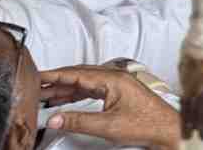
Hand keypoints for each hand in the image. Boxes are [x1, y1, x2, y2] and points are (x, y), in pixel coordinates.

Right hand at [41, 66, 182, 149]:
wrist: (167, 128)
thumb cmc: (145, 124)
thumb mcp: (107, 126)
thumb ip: (78, 121)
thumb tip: (55, 119)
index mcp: (113, 79)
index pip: (78, 74)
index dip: (56, 75)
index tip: (38, 76)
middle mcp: (115, 77)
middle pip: (80, 75)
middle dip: (57, 81)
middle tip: (36, 86)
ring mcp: (117, 84)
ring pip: (85, 82)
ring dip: (65, 89)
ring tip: (45, 95)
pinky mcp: (118, 92)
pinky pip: (92, 89)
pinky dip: (76, 94)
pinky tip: (65, 101)